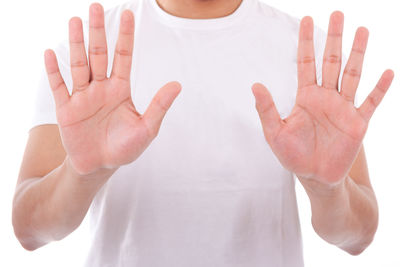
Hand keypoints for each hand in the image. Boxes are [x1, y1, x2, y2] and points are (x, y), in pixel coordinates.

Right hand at [44, 3, 180, 174]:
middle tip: (96, 6)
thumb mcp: (147, 128)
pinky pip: (59, 86)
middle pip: (99, 55)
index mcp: (120, 89)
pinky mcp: (66, 109)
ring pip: (79, 65)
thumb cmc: (125, 147)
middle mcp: (101, 88)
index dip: (126, 36)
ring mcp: (82, 97)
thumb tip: (178, 84)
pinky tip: (51, 53)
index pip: (124, 57)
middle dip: (98, 32)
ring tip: (76, 20)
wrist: (100, 165)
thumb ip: (159, 106)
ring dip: (76, 43)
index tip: (129, 14)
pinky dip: (54, 71)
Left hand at [252, 12, 393, 183]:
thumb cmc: (292, 155)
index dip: (306, 42)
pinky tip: (387, 71)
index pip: (306, 62)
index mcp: (305, 96)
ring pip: (352, 74)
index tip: (305, 19)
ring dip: (358, 53)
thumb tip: (255, 84)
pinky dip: (379, 88)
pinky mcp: (358, 123)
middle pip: (331, 61)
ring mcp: (343, 108)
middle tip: (338, 13)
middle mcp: (326, 97)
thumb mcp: (274, 132)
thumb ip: (266, 109)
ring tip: (362, 30)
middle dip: (334, 38)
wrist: (314, 177)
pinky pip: (371, 102)